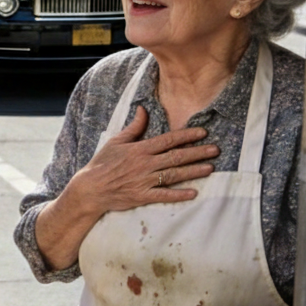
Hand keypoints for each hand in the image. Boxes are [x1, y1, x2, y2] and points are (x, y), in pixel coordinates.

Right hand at [69, 105, 218, 215]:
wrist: (90, 188)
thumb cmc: (101, 164)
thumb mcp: (115, 141)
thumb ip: (133, 127)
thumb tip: (143, 109)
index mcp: (139, 149)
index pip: (168, 140)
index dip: (186, 136)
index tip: (202, 133)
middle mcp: (144, 164)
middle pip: (176, 157)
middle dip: (197, 153)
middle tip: (215, 150)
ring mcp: (144, 181)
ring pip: (173, 174)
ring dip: (193, 171)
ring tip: (210, 168)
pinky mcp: (142, 196)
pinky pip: (163, 195)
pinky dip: (178, 194)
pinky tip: (193, 193)